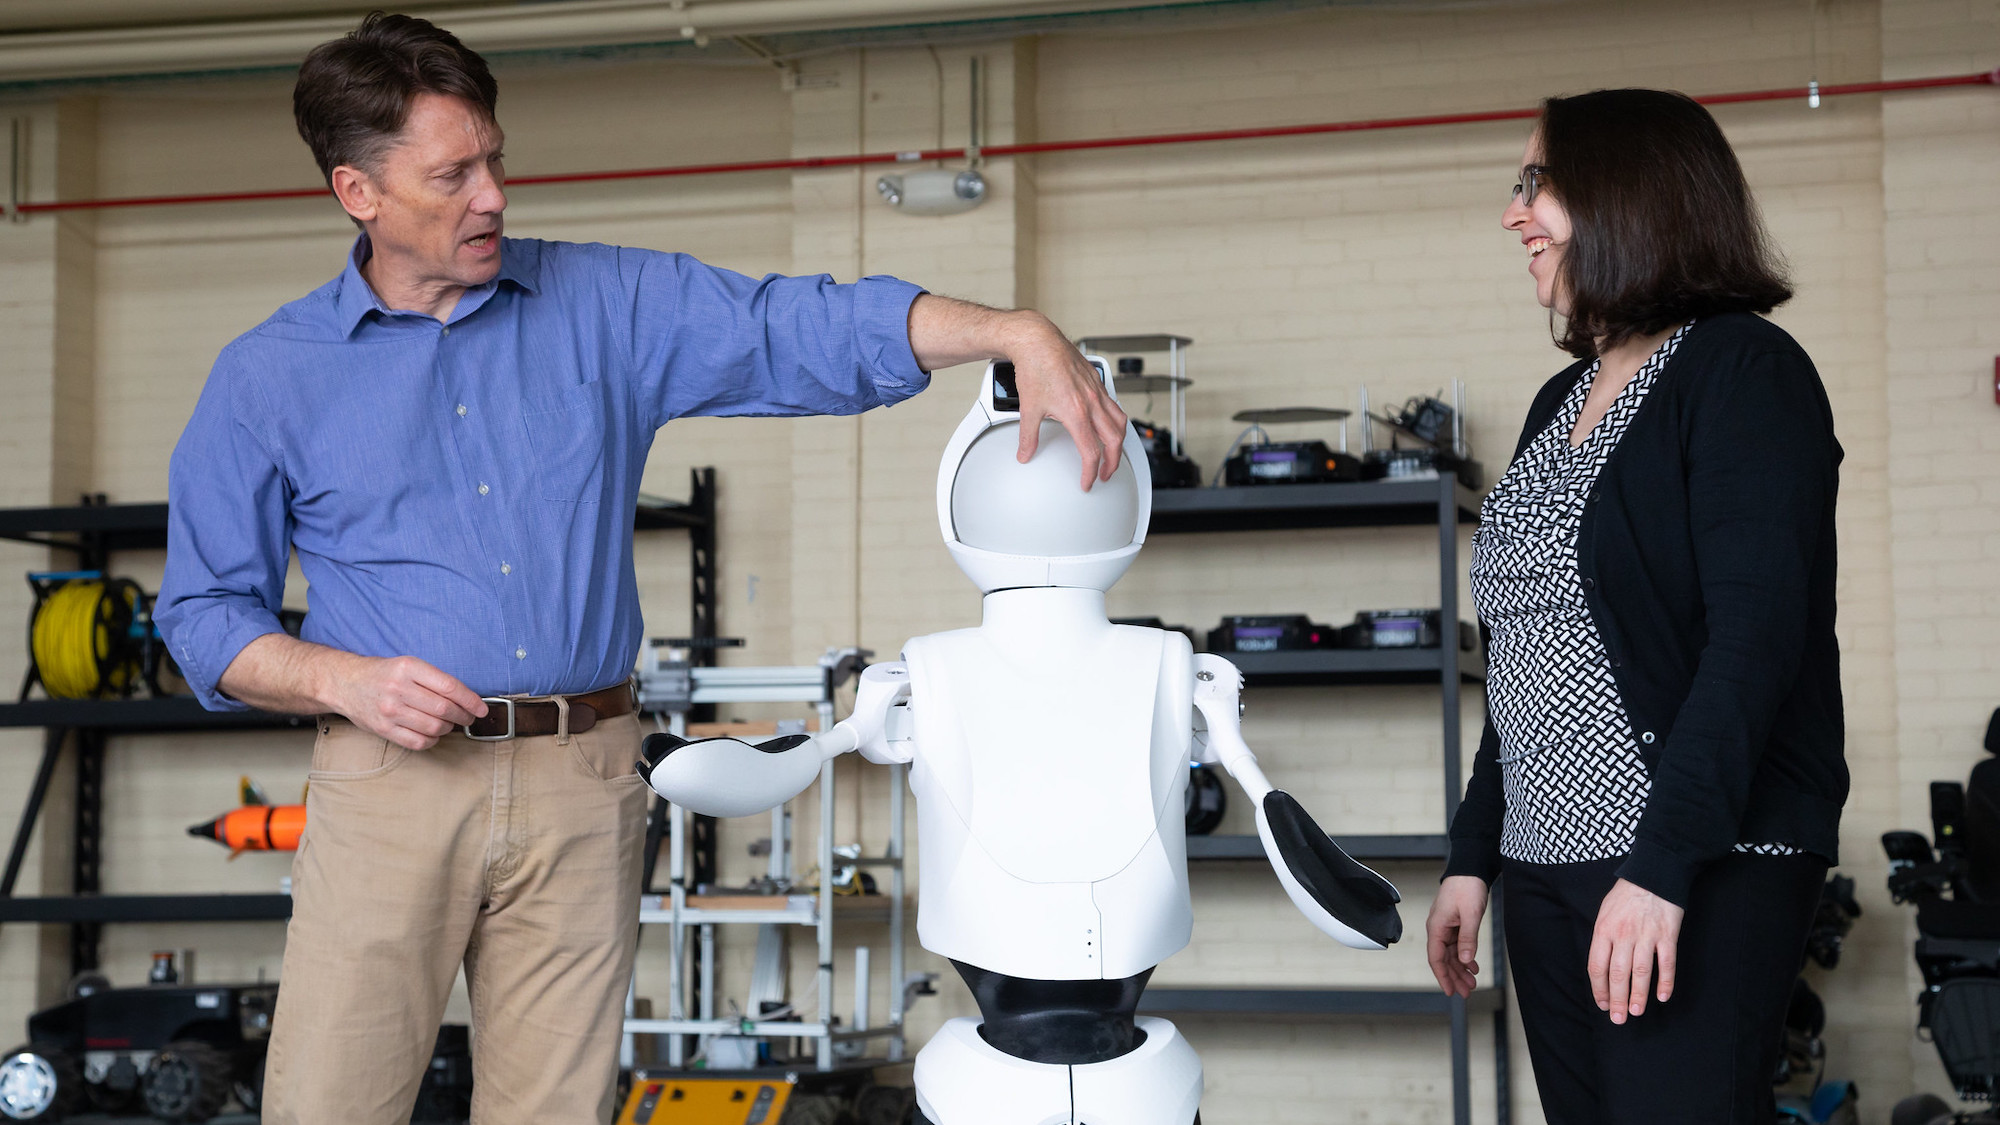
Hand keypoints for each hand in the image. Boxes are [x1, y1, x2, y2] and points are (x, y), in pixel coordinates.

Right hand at [328, 654, 486, 750]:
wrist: (345, 683)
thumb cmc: (383, 674)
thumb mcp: (408, 665)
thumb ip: (435, 680)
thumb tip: (467, 699)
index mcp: (409, 668)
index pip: (450, 687)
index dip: (471, 700)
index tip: (481, 708)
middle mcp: (398, 688)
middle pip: (444, 709)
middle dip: (464, 716)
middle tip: (468, 717)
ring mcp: (389, 711)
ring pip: (434, 727)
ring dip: (448, 728)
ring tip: (449, 724)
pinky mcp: (383, 729)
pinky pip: (418, 742)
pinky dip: (433, 740)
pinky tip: (433, 733)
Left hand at [1005, 315, 1128, 489]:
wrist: (1037, 340)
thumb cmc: (1035, 368)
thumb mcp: (1029, 408)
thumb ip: (1028, 436)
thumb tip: (1025, 453)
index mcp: (1076, 413)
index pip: (1091, 452)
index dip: (1091, 472)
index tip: (1088, 481)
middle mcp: (1091, 402)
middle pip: (1113, 441)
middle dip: (1112, 462)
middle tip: (1106, 473)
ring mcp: (1097, 390)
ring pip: (1120, 421)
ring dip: (1119, 441)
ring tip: (1113, 451)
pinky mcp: (1096, 379)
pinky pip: (1114, 404)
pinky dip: (1116, 419)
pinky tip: (1108, 421)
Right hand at [1425, 875, 1489, 996]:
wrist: (1469, 869)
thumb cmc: (1466, 887)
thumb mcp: (1470, 914)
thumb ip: (1468, 938)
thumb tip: (1465, 959)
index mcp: (1436, 928)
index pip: (1436, 958)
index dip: (1443, 977)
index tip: (1450, 992)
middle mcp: (1438, 929)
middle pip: (1443, 959)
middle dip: (1454, 977)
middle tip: (1466, 992)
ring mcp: (1446, 926)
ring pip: (1451, 954)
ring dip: (1460, 969)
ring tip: (1472, 982)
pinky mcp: (1454, 924)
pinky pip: (1457, 945)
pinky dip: (1465, 957)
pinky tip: (1473, 965)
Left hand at [1589, 878, 1683, 1023]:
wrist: (1653, 874)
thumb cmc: (1626, 895)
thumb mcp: (1605, 912)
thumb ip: (1603, 938)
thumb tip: (1602, 967)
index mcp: (1603, 930)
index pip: (1597, 966)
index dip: (1599, 989)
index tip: (1602, 1004)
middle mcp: (1623, 935)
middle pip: (1617, 974)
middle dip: (1617, 1000)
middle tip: (1618, 1019)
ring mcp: (1646, 936)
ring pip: (1641, 972)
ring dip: (1638, 995)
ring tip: (1636, 1012)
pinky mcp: (1668, 935)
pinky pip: (1667, 963)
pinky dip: (1665, 982)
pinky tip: (1662, 996)